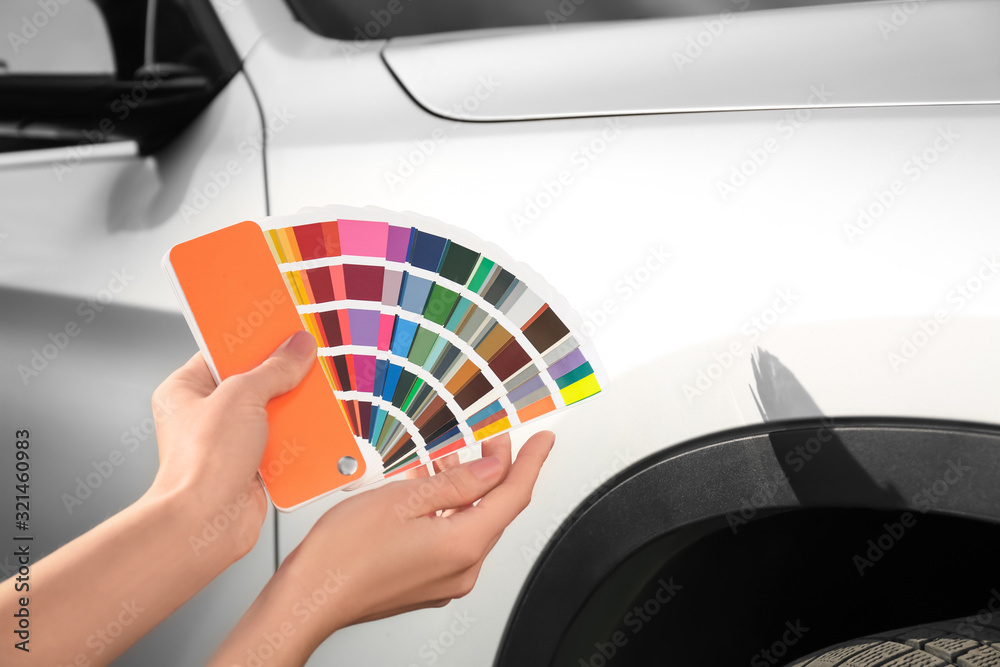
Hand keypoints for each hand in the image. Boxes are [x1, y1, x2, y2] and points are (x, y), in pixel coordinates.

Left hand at [147, 330, 318, 559]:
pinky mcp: (251, 467)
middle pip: (255, 382)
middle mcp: (205, 415)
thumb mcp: (242, 398)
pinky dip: (299, 442)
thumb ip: (274, 369)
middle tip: (307, 366)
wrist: (205, 524)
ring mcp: (228, 442)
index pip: (224, 352)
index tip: (282, 329)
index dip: (255, 340)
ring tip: (315, 404)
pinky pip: (283, 444)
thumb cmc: (201, 465)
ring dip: (294, 412)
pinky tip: (314, 436)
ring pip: (272, 414)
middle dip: (283, 379)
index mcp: (186, 389)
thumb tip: (297, 347)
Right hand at [209, 430, 554, 665]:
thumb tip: (492, 467)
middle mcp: (462, 569)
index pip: (514, 496)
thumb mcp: (405, 499)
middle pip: (494, 510)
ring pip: (471, 523)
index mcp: (464, 546)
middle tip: (490, 438)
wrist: (309, 596)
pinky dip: (446, 509)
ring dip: (465, 488)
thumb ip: (458, 482)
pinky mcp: (427, 583)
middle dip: (495, 471)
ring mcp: (445, 580)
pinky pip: (451, 538)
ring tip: (448, 457)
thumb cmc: (344, 555)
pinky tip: (427, 489)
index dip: (531, 462)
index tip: (543, 440)